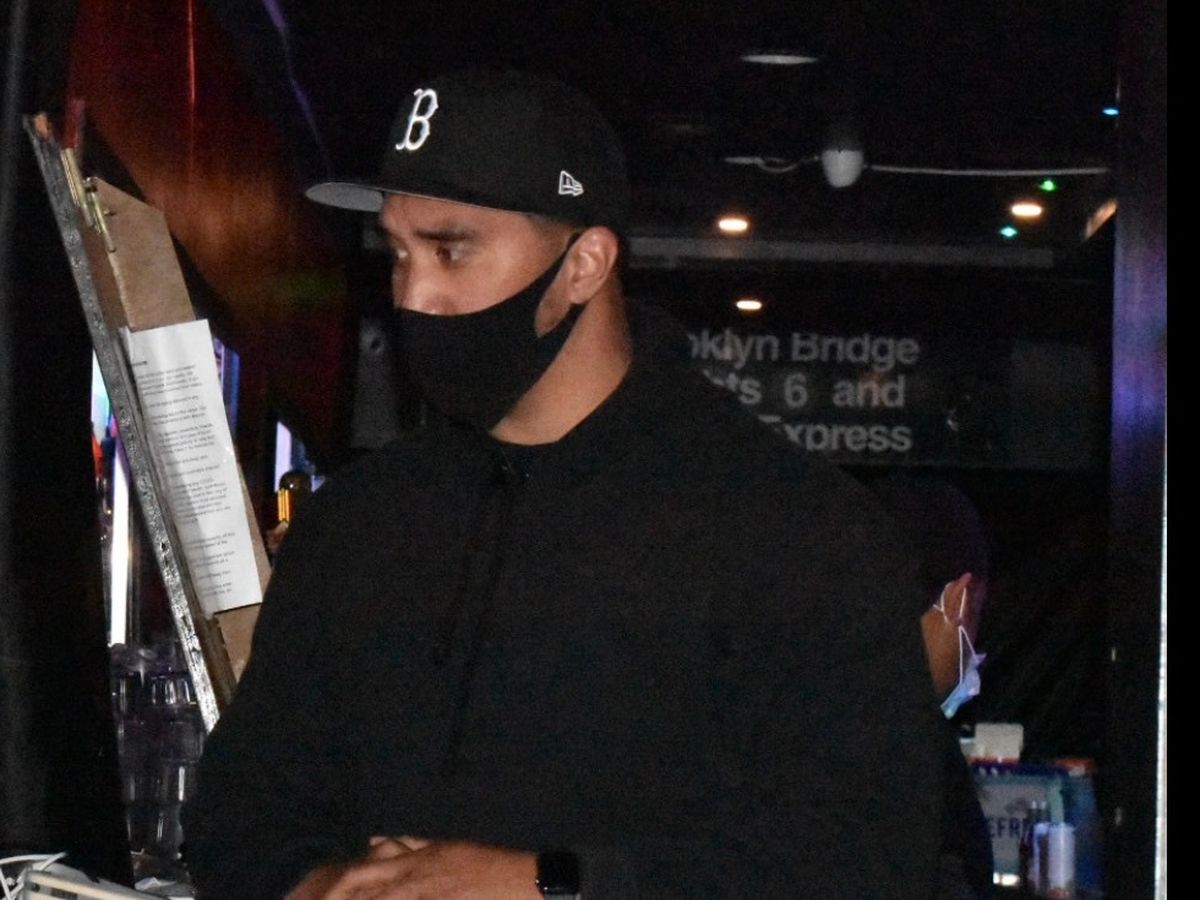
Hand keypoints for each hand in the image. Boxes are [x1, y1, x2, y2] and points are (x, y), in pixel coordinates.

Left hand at [285, 837, 540, 899]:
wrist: (526, 883)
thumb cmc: (487, 867)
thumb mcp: (447, 847)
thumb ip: (410, 843)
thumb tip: (374, 840)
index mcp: (416, 859)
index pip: (362, 872)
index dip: (336, 888)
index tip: (316, 897)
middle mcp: (415, 877)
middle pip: (364, 889)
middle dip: (337, 896)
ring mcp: (427, 895)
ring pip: (382, 898)